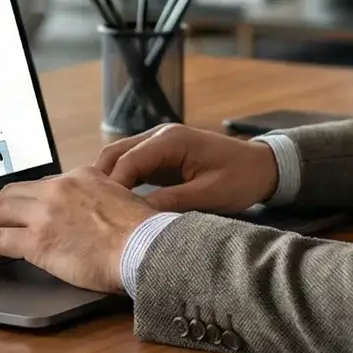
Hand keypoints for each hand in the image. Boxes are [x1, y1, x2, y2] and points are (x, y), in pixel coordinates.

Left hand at [0, 166, 155, 293]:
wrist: (145, 248)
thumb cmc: (144, 234)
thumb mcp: (123, 200)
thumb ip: (103, 199)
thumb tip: (95, 215)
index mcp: (82, 176)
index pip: (43, 185)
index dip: (27, 201)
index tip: (22, 213)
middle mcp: (59, 188)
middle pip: (13, 192)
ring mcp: (45, 213)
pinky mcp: (37, 240)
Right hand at [95, 123, 279, 213]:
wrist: (262, 166)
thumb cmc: (241, 178)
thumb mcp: (210, 194)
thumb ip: (174, 201)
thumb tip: (140, 216)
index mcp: (171, 140)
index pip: (129, 160)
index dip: (112, 186)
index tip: (101, 213)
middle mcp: (159, 136)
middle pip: (115, 154)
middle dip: (101, 181)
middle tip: (90, 212)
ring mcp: (158, 144)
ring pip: (120, 159)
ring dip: (108, 181)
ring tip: (97, 210)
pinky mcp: (160, 156)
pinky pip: (132, 166)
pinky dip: (121, 182)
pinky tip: (115, 205)